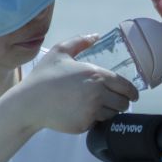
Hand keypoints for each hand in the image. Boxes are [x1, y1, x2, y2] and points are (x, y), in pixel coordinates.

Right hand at [12, 35, 138, 133]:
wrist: (29, 103)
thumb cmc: (44, 76)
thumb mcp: (60, 51)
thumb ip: (80, 42)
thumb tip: (95, 36)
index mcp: (96, 75)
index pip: (126, 87)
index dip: (132, 92)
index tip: (132, 95)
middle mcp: (98, 94)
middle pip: (124, 103)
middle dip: (121, 102)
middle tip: (113, 101)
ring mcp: (91, 111)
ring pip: (112, 115)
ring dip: (109, 112)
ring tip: (96, 106)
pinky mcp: (84, 125)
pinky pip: (97, 124)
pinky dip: (94, 120)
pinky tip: (83, 113)